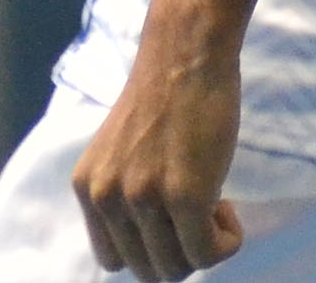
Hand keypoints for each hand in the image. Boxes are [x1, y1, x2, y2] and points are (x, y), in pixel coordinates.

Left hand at [71, 43, 246, 279]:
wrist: (186, 54)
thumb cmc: (165, 95)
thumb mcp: (122, 153)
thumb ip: (123, 194)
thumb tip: (150, 243)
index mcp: (87, 188)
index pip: (112, 260)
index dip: (150, 248)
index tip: (172, 220)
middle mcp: (106, 198)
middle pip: (146, 269)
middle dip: (180, 253)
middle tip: (200, 214)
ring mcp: (143, 199)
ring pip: (176, 268)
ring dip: (205, 247)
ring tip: (215, 205)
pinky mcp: (184, 197)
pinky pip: (208, 253)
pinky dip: (226, 242)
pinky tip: (228, 207)